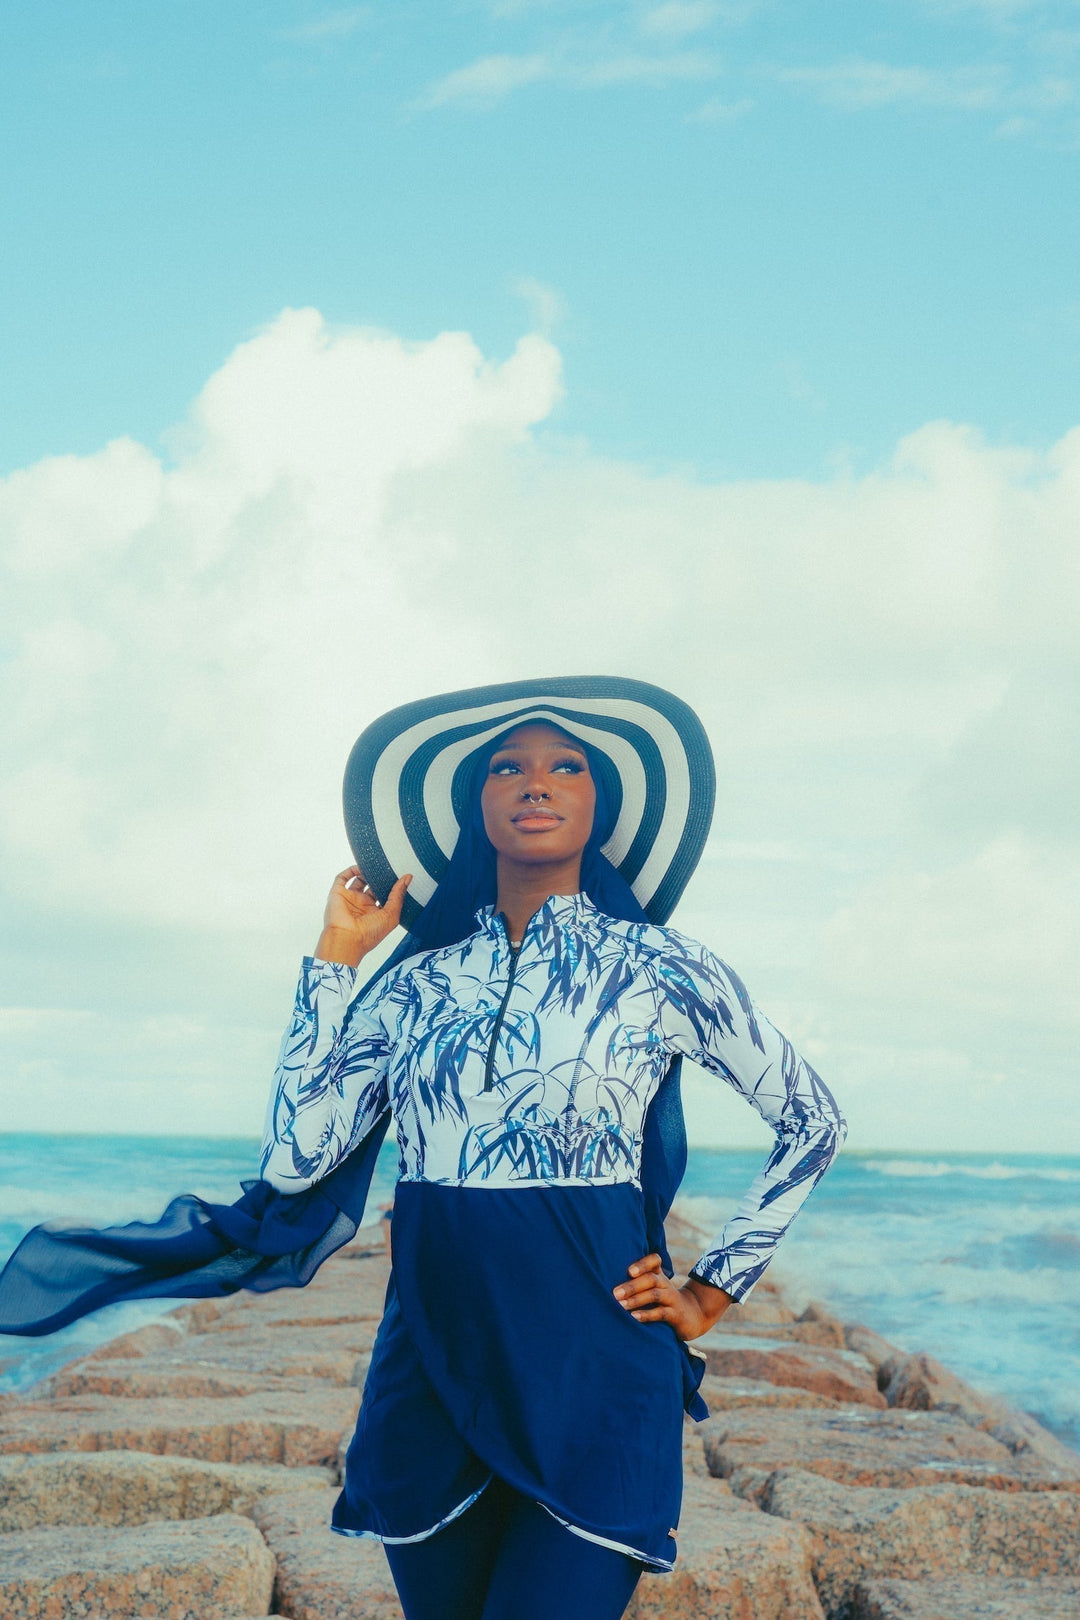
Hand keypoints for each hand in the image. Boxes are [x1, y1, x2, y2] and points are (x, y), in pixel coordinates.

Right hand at [315, 866, 412, 966]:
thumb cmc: (369, 934)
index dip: (392, 886)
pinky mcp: (338, 894)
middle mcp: (362, 905)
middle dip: (379, 877)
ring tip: (375, 865)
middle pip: (372, 886)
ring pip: (358, 880)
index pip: (384, 895)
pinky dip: (350, 871)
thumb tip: (407, 878)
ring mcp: (350, 899)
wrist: (346, 940)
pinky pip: (343, 878)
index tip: (401, 875)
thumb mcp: (391, 915)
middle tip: (388, 866)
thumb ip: (398, 896)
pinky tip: (360, 866)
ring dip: (365, 872)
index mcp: (375, 912)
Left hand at [613, 1251, 733, 1340]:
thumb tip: (606, 1281)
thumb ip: (636, 1281)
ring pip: (654, 1295)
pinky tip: (634, 1317)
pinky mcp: (676, 1314)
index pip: (654, 1261)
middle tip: (615, 1293)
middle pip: (650, 1279)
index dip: (643, 1264)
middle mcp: (666, 1284)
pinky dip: (646, 1314)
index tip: (629, 1271)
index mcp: (659, 1275)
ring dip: (636, 1299)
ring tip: (621, 1305)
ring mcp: (672, 1298)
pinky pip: (661, 1313)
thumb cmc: (664, 1300)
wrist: (693, 1315)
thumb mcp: (654, 1287)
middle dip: (632, 1286)